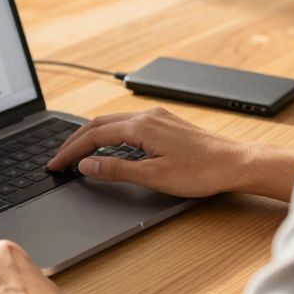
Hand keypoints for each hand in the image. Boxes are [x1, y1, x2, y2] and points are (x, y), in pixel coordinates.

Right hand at [45, 107, 293, 199]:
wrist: (238, 163)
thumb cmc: (202, 172)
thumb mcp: (154, 177)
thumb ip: (116, 170)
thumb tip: (87, 166)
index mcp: (141, 127)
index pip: (93, 136)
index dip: (70, 151)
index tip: (55, 165)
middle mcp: (147, 117)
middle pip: (98, 124)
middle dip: (74, 140)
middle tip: (58, 158)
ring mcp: (157, 118)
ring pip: (112, 121)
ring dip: (90, 135)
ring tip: (76, 151)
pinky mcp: (166, 123)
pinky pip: (126, 123)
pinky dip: (108, 133)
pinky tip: (108, 144)